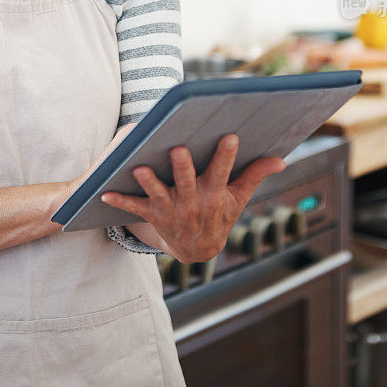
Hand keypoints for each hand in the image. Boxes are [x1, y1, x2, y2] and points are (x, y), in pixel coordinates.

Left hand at [100, 134, 286, 262]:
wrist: (199, 250)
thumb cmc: (220, 215)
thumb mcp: (239, 198)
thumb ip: (255, 175)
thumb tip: (282, 159)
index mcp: (215, 194)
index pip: (223, 172)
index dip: (227, 156)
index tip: (230, 136)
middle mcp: (193, 202)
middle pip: (187, 181)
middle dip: (183, 167)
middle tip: (178, 149)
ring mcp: (171, 210)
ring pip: (158, 193)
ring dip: (148, 182)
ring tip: (138, 168)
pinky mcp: (153, 215)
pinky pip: (134, 208)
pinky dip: (119, 200)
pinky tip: (104, 191)